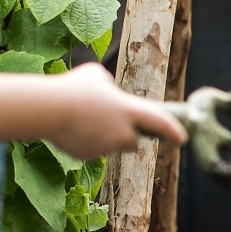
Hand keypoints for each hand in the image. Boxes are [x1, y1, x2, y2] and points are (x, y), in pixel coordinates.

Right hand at [46, 63, 187, 159]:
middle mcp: (122, 132)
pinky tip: (72, 130)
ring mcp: (106, 147)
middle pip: (134, 141)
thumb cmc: (73, 87)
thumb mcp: (96, 75)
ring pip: (111, 146)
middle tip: (114, 126)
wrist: (48, 109)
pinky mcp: (89, 156)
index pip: (159, 123)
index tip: (182, 139)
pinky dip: (85, 142)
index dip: (173, 131)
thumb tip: (109, 90)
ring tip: (84, 121)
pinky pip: (92, 150)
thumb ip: (109, 85)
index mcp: (129, 110)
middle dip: (127, 137)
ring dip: (104, 138)